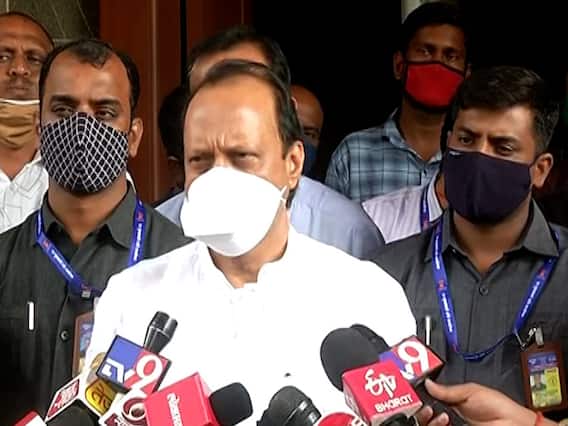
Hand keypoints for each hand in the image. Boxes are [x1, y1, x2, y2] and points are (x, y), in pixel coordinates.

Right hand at [416, 380, 546, 425]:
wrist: (513, 425)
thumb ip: (448, 389)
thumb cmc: (499, 408)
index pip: (429, 398)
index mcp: (452, 401)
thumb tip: (427, 382)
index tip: (416, 394)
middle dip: (422, 409)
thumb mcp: (470, 391)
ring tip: (440, 415)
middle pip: (425, 413)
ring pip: (429, 423)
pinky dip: (435, 425)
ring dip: (429, 418)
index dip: (421, 396)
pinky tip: (442, 422)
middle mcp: (449, 416)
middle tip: (427, 407)